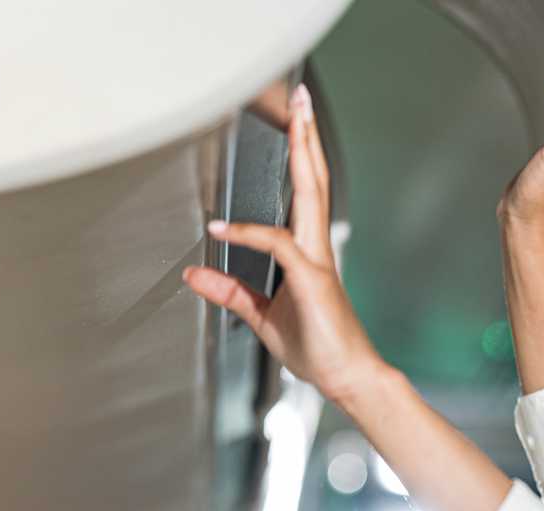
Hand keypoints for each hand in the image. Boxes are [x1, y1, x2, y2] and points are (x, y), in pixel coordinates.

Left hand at [183, 84, 384, 406]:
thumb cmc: (318, 351)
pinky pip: (278, 244)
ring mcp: (316, 261)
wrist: (347, 378)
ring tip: (299, 118)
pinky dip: (247, 233)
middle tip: (303, 99)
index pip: (305, 192)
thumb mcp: (262, 316)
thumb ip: (230, 291)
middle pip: (312, 180)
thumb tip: (196, 273)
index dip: (297, 156)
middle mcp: (316, 249)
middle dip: (307, 137)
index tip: (289, 125)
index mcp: (308, 253)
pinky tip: (222, 228)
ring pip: (310, 195)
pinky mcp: (312, 280)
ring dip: (302, 154)